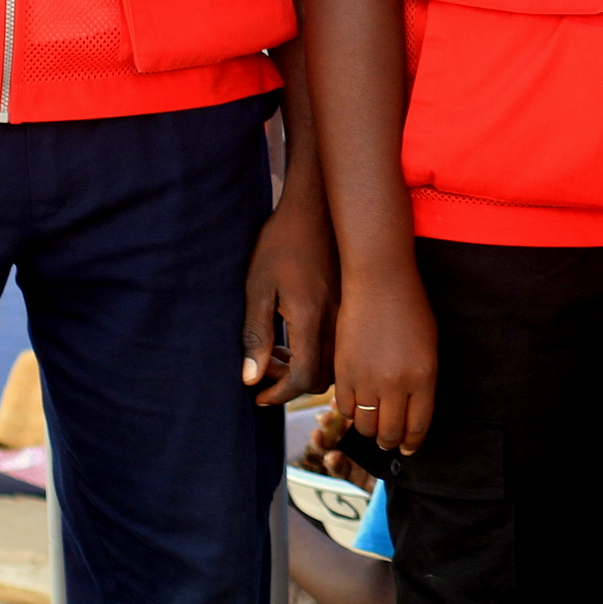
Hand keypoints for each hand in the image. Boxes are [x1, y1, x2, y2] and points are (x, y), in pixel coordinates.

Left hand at [243, 188, 337, 405]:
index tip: (258, 395)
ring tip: (278, 355)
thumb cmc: (282, 243)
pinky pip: (340, 344)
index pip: (303, 378)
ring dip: (306, 369)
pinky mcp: (351, 303)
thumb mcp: (258, 288)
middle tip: (264, 370)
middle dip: (291, 384)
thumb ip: (256, 334)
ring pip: (334, 363)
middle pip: (322, 377)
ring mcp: (347, 312)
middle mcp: (335, 320)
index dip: (279, 394)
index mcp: (310, 318)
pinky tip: (297, 336)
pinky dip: (319, 352)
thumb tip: (251, 377)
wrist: (316, 207)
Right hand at [330, 262, 436, 456]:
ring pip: (365, 424)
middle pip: (390, 431)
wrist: (379, 282)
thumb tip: (412, 410)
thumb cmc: (410, 309)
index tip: (409, 448)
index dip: (412, 441)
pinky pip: (344, 407)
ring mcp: (367, 379)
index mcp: (424, 377)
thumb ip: (421, 381)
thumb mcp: (428, 347)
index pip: (418, 425)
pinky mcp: (343, 372)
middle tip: (389, 441)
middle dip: (391, 442)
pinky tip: (355, 405)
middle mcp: (396, 383)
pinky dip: (349, 411)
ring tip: (372, 424)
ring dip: (369, 429)